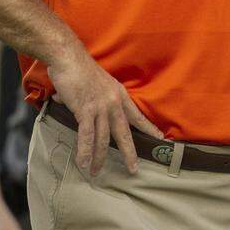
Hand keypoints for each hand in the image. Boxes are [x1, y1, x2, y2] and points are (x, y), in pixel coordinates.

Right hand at [48, 49, 162, 175]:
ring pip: (103, 138)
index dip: (148, 128)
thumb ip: (94, 100)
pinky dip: (85, 150)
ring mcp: (101, 107)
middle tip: (134, 169)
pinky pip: (86, 135)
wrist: (69, 57)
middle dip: (130, 152)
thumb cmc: (80, 69)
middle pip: (124, 132)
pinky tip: (84, 163)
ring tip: (96, 172)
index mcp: (119, 95)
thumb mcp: (96, 84)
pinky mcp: (85, 110)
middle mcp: (114, 103)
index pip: (137, 115)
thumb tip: (81, 109)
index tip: (160, 138)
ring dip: (99, 157)